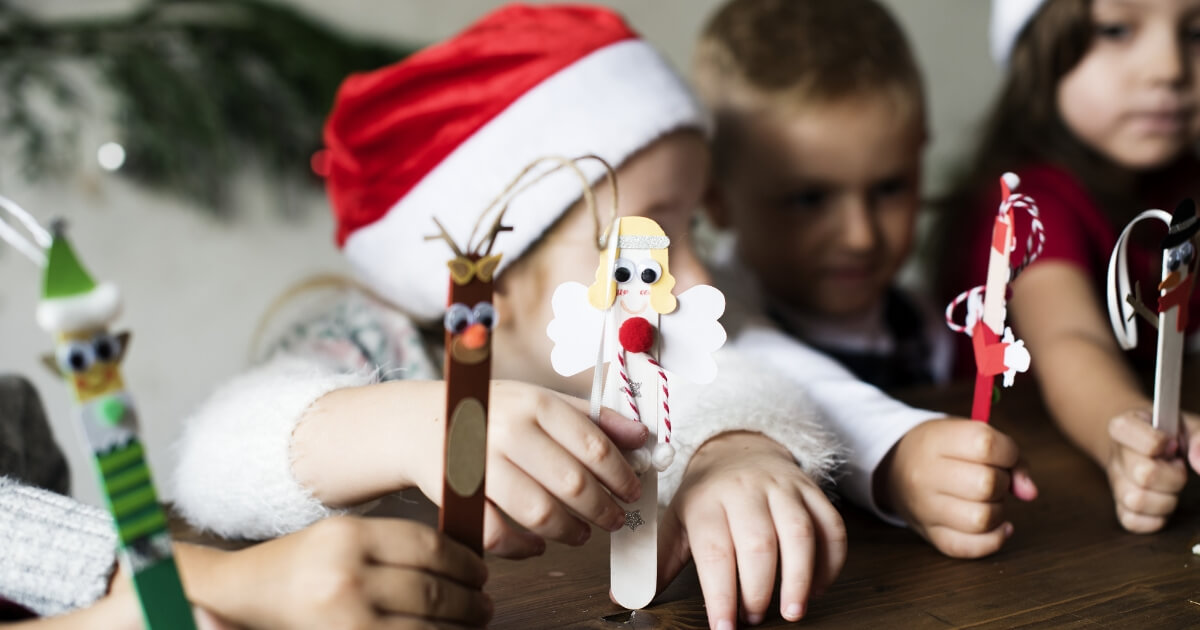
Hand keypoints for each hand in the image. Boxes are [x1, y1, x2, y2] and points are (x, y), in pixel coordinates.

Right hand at [198, 516, 490, 629]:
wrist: (238, 595)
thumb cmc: (299, 568)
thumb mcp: (343, 539)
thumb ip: (395, 546)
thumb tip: (462, 562)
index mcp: (350, 536)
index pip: (430, 547)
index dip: (465, 563)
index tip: (480, 573)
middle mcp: (346, 574)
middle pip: (433, 589)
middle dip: (469, 601)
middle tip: (484, 605)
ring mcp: (344, 615)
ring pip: (426, 624)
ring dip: (459, 627)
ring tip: (472, 623)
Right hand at [430, 381, 648, 557]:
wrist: (420, 421)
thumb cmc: (491, 411)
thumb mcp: (540, 400)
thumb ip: (592, 417)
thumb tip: (642, 435)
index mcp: (536, 403)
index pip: (593, 444)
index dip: (621, 474)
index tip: (634, 490)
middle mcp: (508, 431)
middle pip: (572, 483)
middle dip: (603, 509)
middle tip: (615, 519)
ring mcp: (481, 465)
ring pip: (539, 513)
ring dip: (570, 531)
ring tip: (582, 533)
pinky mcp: (457, 495)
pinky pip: (497, 534)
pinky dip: (523, 548)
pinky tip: (538, 545)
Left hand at [658, 432, 844, 627]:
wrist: (737, 450)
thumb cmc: (706, 497)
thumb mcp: (676, 522)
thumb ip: (656, 562)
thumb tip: (623, 597)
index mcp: (706, 501)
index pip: (715, 550)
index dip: (721, 593)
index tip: (724, 627)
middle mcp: (745, 490)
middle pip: (759, 543)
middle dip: (759, 589)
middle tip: (755, 618)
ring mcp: (782, 488)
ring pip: (800, 532)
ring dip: (800, 577)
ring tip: (792, 611)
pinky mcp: (812, 490)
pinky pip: (831, 525)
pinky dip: (831, 561)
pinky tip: (817, 587)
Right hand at [881, 419, 1037, 557]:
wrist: (893, 468)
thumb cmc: (942, 449)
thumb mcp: (968, 433)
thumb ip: (1010, 456)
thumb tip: (1029, 492)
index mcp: (935, 441)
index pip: (986, 445)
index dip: (1008, 452)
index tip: (1003, 456)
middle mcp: (925, 475)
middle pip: (986, 484)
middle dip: (1001, 482)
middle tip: (992, 478)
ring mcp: (925, 509)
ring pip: (982, 519)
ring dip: (998, 511)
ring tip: (988, 501)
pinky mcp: (931, 535)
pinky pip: (971, 547)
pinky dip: (993, 539)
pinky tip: (995, 526)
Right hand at [1104, 409, 1194, 531]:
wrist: (1146, 444)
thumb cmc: (1169, 434)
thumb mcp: (1186, 425)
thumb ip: (1199, 438)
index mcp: (1123, 428)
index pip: (1141, 441)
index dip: (1162, 444)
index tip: (1171, 444)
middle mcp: (1115, 456)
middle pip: (1144, 475)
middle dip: (1173, 476)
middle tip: (1176, 467)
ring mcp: (1115, 484)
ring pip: (1137, 501)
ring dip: (1166, 499)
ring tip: (1170, 486)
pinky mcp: (1119, 506)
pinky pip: (1133, 522)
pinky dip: (1155, 518)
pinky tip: (1163, 501)